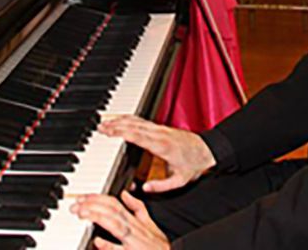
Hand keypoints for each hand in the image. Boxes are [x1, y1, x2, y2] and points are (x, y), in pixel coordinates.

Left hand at [71, 190, 168, 248]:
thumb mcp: (150, 224)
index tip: (81, 198)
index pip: (114, 203)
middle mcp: (133, 228)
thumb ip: (138, 208)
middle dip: (93, 205)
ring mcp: (133, 242)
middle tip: (75, 205)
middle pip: (111, 210)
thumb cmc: (159, 246)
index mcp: (135, 220)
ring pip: (115, 225)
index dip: (97, 198)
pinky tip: (98, 242)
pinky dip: (110, 246)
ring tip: (82, 214)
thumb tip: (125, 193)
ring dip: (97, 218)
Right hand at [100, 116, 214, 192]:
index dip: (124, 132)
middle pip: (134, 126)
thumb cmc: (194, 164)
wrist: (207, 150)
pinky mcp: (160, 128)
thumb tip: (144, 189)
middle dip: (116, 125)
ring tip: (105, 123)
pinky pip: (142, 121)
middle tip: (100, 127)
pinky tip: (121, 120)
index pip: (140, 137)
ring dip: (120, 120)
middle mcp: (160, 134)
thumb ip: (162, 186)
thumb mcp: (180, 181)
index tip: (110, 131)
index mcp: (163, 146)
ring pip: (137, 121)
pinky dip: (129, 119)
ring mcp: (160, 129)